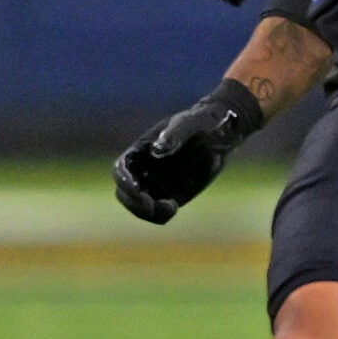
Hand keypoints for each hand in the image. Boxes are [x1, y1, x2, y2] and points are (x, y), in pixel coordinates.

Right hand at [113, 78, 263, 223]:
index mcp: (139, 152)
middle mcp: (143, 171)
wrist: (217, 135)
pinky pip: (158, 213)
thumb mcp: (186, 125)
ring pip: (138, 207)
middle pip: (124, 192)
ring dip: (146, 213)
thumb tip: (157, 150)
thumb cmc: (197, 123)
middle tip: (149, 204)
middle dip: (133, 202)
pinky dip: (161, 215)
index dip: (123, 180)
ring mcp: (155, 186)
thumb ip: (172, 136)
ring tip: (168, 208)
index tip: (136, 188)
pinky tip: (172, 207)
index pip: (121, 169)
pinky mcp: (170, 197)